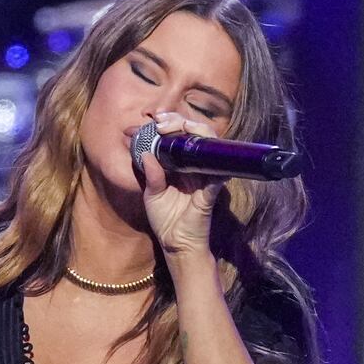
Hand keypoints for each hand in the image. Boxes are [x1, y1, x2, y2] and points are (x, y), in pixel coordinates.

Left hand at [139, 111, 221, 265]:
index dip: (168, 124)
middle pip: (195, 134)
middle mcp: (195, 166)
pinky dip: (215, 163)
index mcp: (181, 165)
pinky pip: (218, 174)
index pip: (179, 137)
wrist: (176, 245)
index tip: (153, 118)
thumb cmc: (166, 219)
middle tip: (161, 122)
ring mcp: (206, 177)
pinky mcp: (211, 191)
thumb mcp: (152, 194)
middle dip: (179, 121)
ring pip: (210, 144)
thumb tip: (145, 153)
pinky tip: (202, 150)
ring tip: (178, 127)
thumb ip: (150, 174)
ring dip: (195, 131)